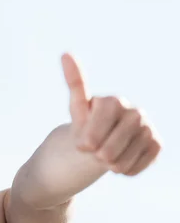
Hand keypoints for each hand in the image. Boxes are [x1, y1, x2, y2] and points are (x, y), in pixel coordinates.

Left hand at [61, 53, 161, 175]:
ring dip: (109, 164)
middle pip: (109, 148)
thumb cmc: (84, 127)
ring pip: (122, 160)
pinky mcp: (157, 145)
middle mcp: (136, 111)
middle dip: (97, 154)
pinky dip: (123, 170)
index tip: (82, 142)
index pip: (96, 131)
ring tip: (105, 154)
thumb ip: (74, 82)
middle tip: (94, 149)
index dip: (87, 139)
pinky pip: (135, 167)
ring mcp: (148, 128)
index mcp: (114, 101)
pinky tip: (119, 161)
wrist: (97, 147)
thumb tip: (66, 53)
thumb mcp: (76, 109)